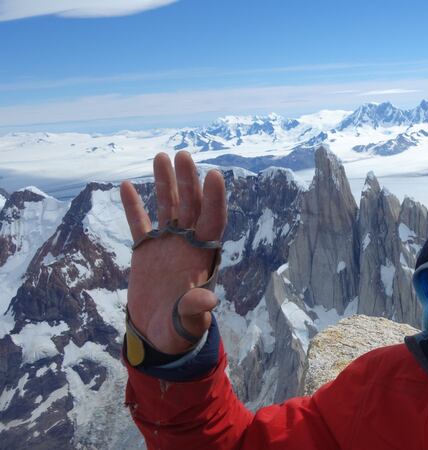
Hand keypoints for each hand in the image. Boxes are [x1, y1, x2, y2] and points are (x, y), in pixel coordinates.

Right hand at [120, 151, 226, 353]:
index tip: (213, 175)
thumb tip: (208, 300)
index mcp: (204, 256)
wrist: (158, 335)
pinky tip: (127, 184)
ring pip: (168, 207)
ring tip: (161, 157)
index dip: (214, 199)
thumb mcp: (189, 323)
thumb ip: (196, 310)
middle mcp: (188, 244)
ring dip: (166, 183)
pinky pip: (139, 223)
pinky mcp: (146, 250)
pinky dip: (133, 205)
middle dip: (188, 181)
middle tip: (183, 155)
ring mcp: (167, 244)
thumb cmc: (180, 331)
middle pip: (191, 206)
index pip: (213, 221)